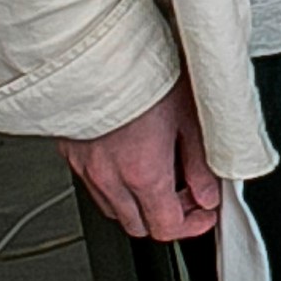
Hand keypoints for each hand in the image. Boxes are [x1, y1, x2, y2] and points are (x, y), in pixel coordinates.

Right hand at [59, 80, 221, 240]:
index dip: (192, 225)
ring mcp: (86, 168)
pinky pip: (95, 185)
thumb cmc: (143, 76)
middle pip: (138, 225)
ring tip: (161, 173)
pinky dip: (116, 185)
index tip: (206, 213)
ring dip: (139, 202)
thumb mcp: (190, 117)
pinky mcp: (71, 154)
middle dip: (166, 216)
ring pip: (114, 208)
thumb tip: (209, 193)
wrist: (97, 53)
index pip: (166, 227)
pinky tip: (131, 160)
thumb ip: (201, 163)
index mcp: (143, 174)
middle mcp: (110, 178)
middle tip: (188, 192)